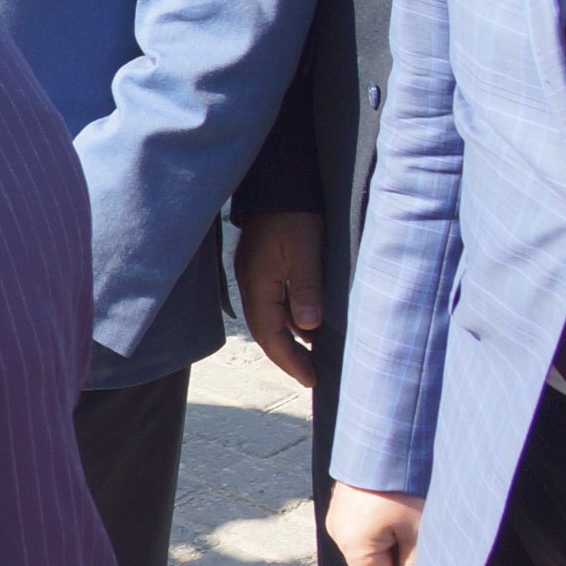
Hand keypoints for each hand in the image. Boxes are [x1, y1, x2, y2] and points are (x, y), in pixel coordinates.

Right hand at [234, 210, 324, 387]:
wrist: (280, 185)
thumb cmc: (294, 216)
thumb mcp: (305, 251)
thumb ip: (306, 289)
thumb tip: (309, 328)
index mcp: (259, 285)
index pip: (270, 335)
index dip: (289, 360)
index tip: (310, 379)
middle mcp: (253, 286)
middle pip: (266, 332)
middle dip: (287, 357)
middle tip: (311, 377)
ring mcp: (256, 278)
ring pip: (271, 320)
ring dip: (290, 341)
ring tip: (312, 359)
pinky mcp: (264, 270)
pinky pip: (276, 305)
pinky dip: (291, 322)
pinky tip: (308, 328)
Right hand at [328, 482, 420, 565]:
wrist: (390, 431)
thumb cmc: (406, 480)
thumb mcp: (421, 530)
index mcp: (352, 544)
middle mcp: (338, 531)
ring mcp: (340, 515)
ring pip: (370, 551)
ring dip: (396, 556)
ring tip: (424, 547)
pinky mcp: (348, 501)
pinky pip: (367, 531)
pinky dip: (388, 536)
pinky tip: (409, 526)